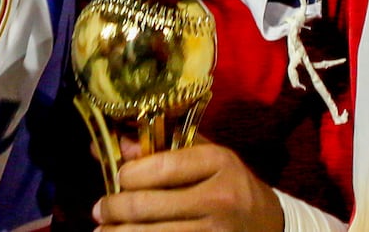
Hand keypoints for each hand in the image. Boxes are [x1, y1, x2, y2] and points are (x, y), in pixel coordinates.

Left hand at [96, 141, 284, 230]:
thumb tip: (119, 144)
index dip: (128, 174)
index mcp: (219, 162)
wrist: (270, 225)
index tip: (117, 178)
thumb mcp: (209, 158)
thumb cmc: (231, 185)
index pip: (160, 167)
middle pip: (149, 205)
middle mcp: (218, 198)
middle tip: (99, 210)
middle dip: (115, 208)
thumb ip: (167, 148)